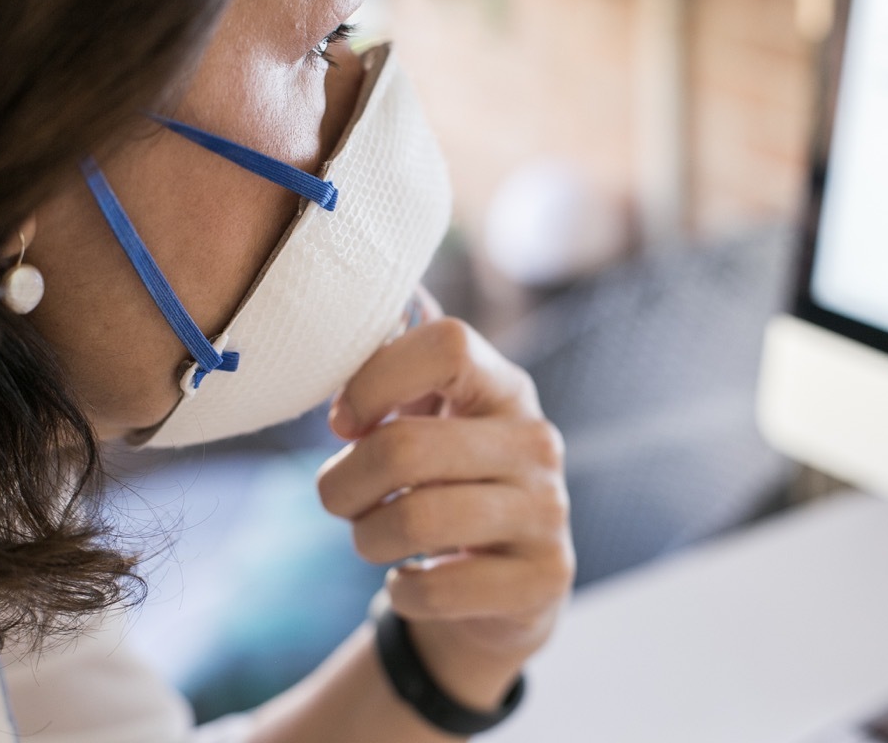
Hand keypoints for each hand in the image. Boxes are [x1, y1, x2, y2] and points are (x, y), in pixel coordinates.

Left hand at [316, 317, 574, 708]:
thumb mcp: (431, 417)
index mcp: (504, 386)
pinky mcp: (545, 577)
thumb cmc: (446, 483)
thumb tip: (365, 296)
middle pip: (405, 447)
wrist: (503, 585)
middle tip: (338, 496)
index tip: (343, 422)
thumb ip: (397, 360)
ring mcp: (548, 511)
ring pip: (416, 520)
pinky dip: (401, 591)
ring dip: (367, 537)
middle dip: (344, 482)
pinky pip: (436, 589)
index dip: (374, 379)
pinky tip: (410, 581)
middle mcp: (537, 441)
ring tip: (372, 537)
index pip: (448, 344)